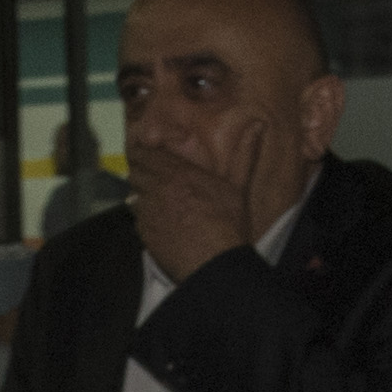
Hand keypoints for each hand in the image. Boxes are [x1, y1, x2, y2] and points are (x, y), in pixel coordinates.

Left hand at [128, 141, 266, 285]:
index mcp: (178, 173)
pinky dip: (144, 217)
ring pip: (134, 193)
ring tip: (156, 198)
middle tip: (150, 174)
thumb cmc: (228, 227)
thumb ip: (242, 156)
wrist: (214, 264)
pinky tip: (159, 221)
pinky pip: (137, 218)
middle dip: (141, 170)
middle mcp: (158, 188)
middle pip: (135, 171)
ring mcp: (148, 211)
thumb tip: (257, 128)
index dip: (144, 152)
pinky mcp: (145, 233)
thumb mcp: (238, 187)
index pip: (146, 153)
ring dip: (141, 193)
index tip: (148, 152)